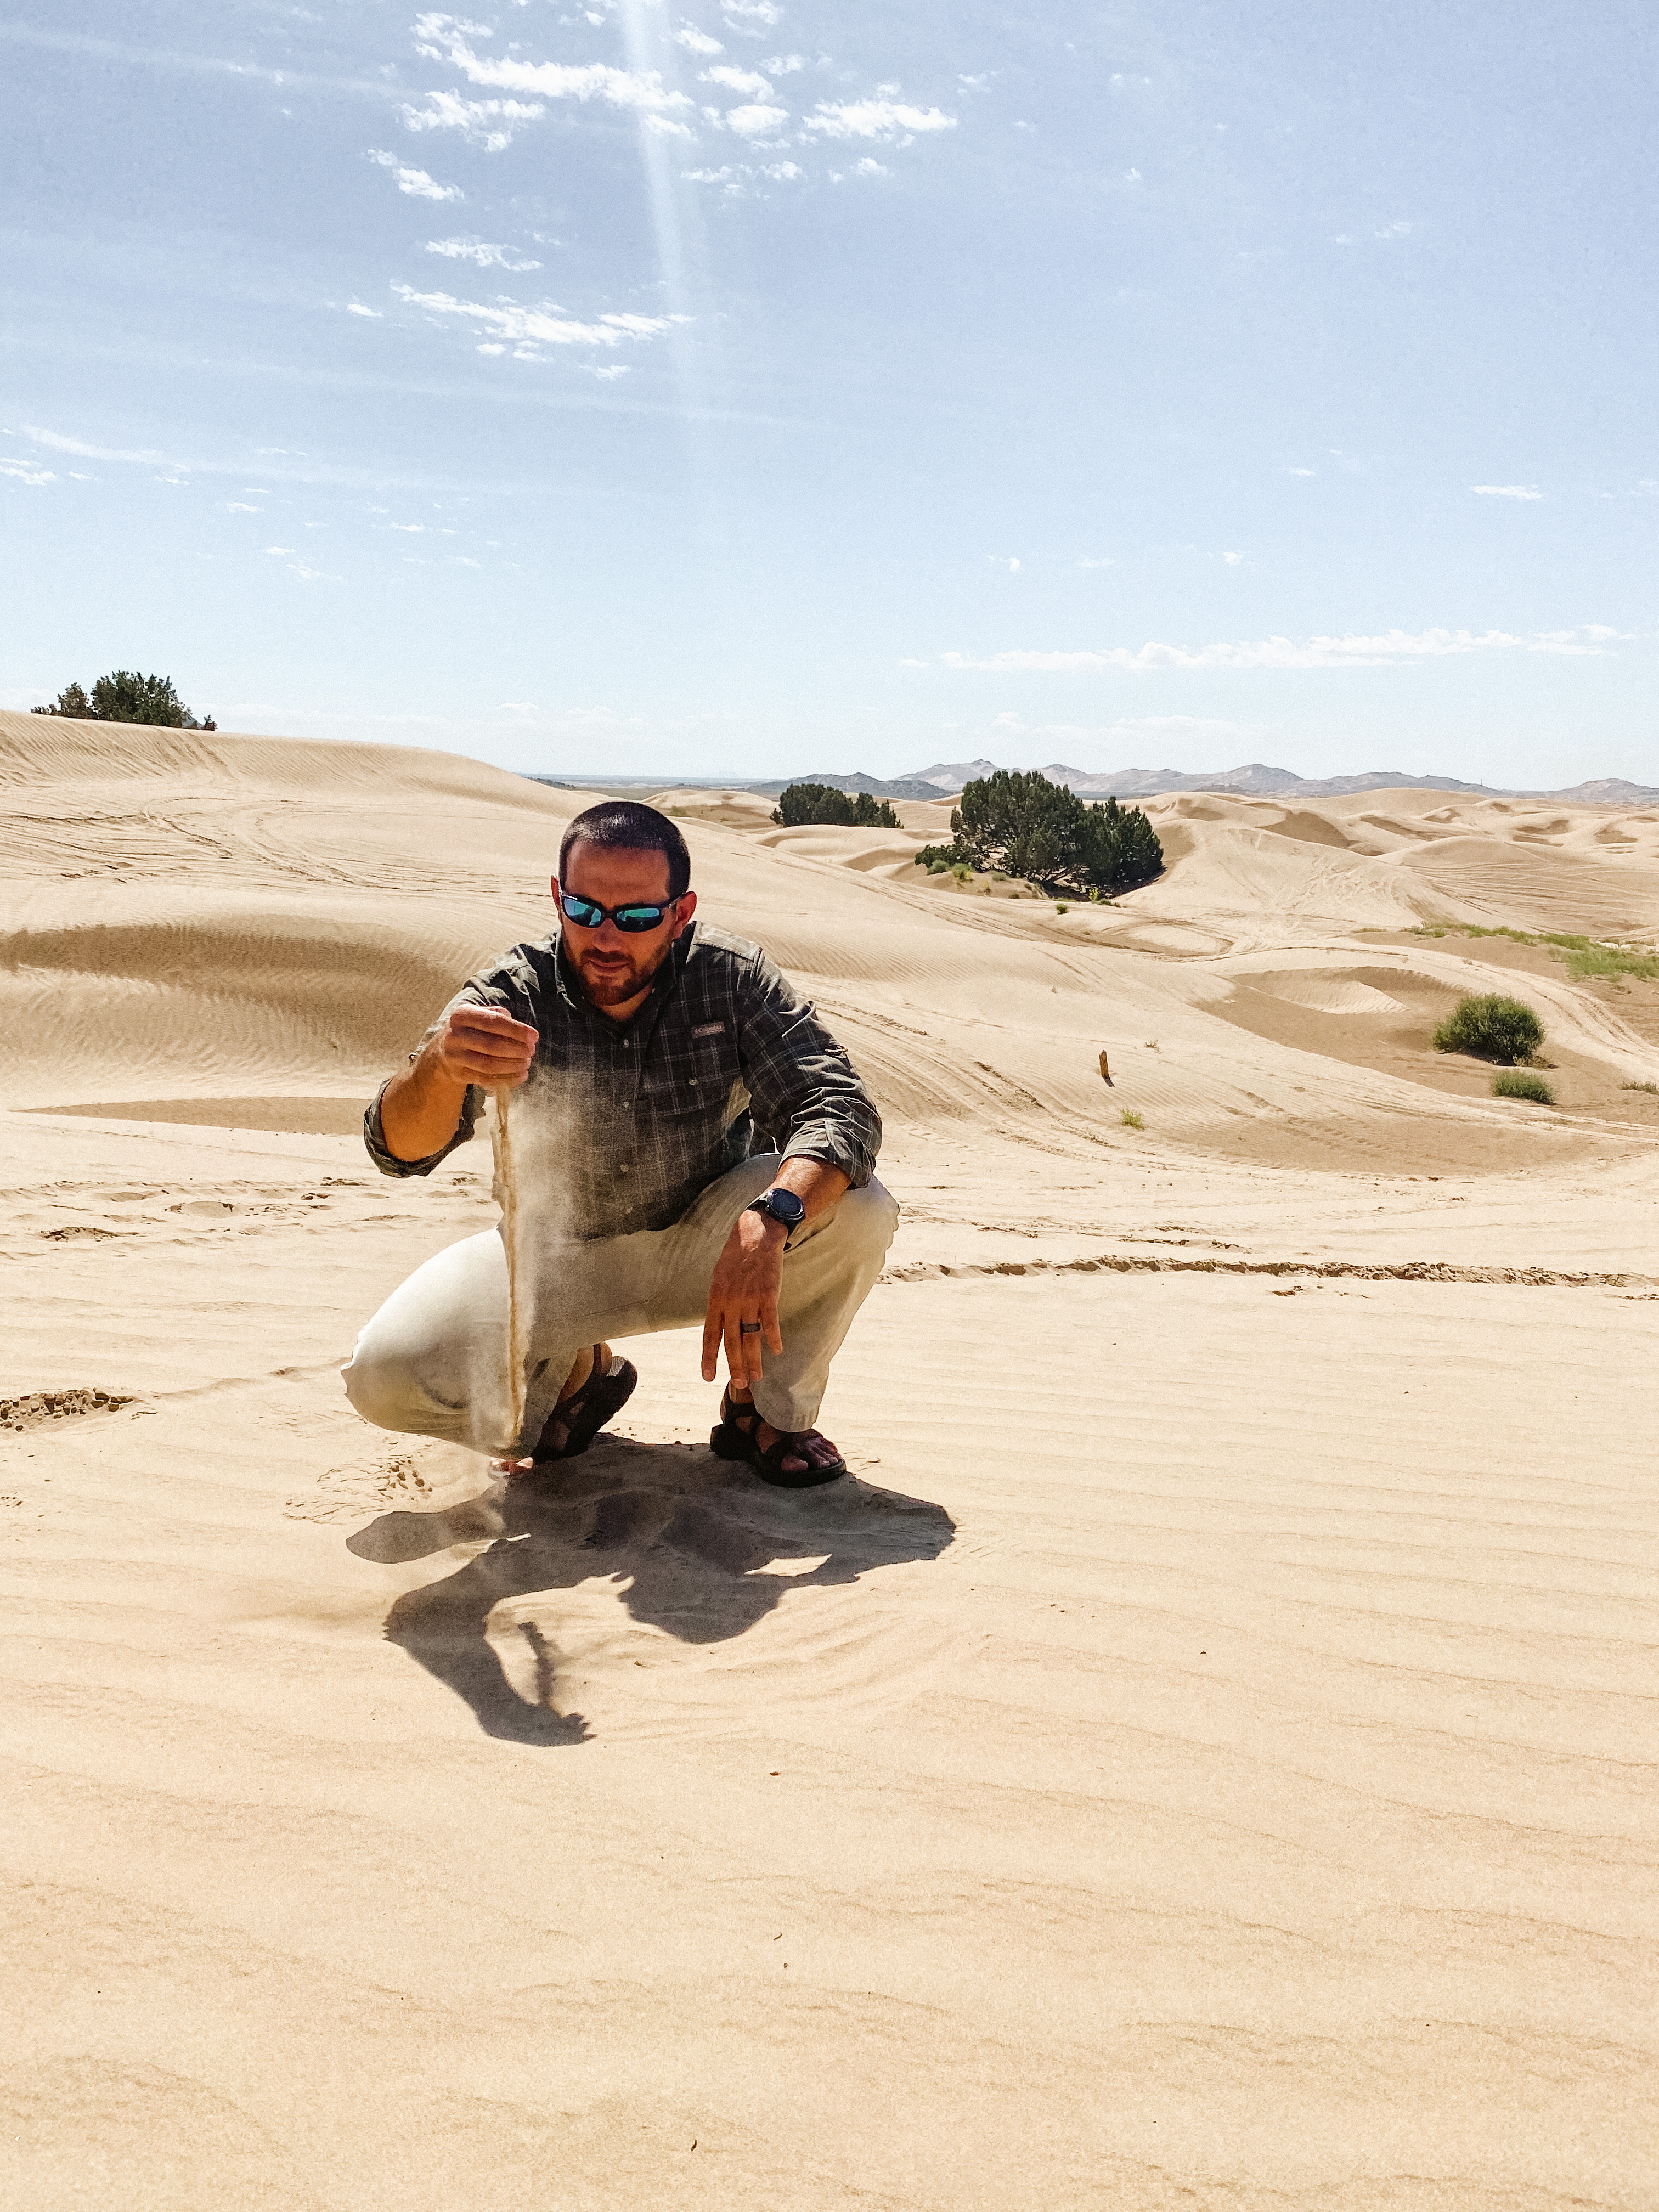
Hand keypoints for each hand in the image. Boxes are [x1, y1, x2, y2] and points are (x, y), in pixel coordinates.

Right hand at [433, 1004, 538, 1089]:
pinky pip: (486, 1080)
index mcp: (462, 1015)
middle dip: (517, 1049)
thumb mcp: (480, 1014)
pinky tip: (521, 1076)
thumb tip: (523, 1033)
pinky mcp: (458, 1074)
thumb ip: (500, 1017)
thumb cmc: (472, 1029)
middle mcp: (455, 1035)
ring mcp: (454, 1057)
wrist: (443, 1049)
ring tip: (527, 1062)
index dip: (517, 1030)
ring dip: (513, 1065)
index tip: (535, 1037)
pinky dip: (507, 1079)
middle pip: (492, 1045)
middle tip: (531, 1051)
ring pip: (489, 1065)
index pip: (494, 1022)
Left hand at [701, 1207, 786, 1387]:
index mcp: (715, 1299)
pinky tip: (776, 1351)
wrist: (757, 1234)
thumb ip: (719, 1303)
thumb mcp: (719, 1278)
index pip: (709, 1335)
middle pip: (732, 1341)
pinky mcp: (769, 1295)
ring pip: (751, 1337)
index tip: (708, 1377)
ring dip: (754, 1359)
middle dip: (734, 1366)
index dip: (709, 1358)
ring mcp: (750, 1299)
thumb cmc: (736, 1256)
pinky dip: (773, 1338)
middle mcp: (731, 1302)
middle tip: (738, 1384)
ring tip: (756, 1376)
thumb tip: (718, 1325)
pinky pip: (771, 1322)